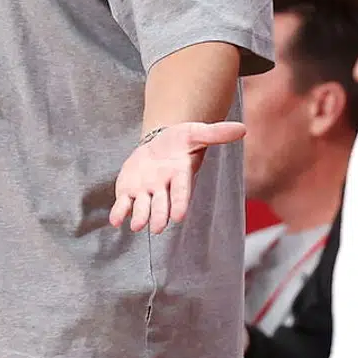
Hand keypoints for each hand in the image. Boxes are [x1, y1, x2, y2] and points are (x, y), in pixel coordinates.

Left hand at [109, 121, 245, 233]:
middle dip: (159, 216)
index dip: (180, 203)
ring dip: (140, 217)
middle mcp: (163, 188)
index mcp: (179, 176)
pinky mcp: (129, 190)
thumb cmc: (180, 140)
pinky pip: (124, 204)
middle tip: (157, 228)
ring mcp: (146, 191)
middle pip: (162, 205)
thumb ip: (215, 134)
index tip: (179, 216)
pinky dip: (119, 212)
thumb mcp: (195, 132)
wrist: (159, 143)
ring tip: (137, 226)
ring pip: (143, 207)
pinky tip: (115, 221)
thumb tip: (243, 129)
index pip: (181, 191)